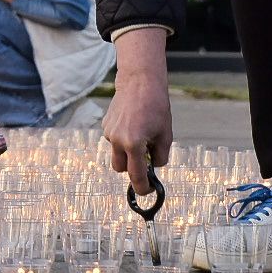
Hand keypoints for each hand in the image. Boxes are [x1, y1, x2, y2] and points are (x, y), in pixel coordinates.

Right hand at [103, 28, 173, 193]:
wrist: (140, 81)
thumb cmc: (156, 107)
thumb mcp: (165, 134)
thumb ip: (160, 155)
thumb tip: (154, 166)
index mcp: (134, 144)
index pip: (136, 175)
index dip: (143, 188)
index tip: (148, 190)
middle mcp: (118, 140)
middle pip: (120, 168)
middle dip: (131, 169)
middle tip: (145, 163)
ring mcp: (109, 132)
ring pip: (116, 153)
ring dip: (127, 153)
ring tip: (141, 135)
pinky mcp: (106, 124)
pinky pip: (114, 140)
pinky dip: (123, 138)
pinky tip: (133, 123)